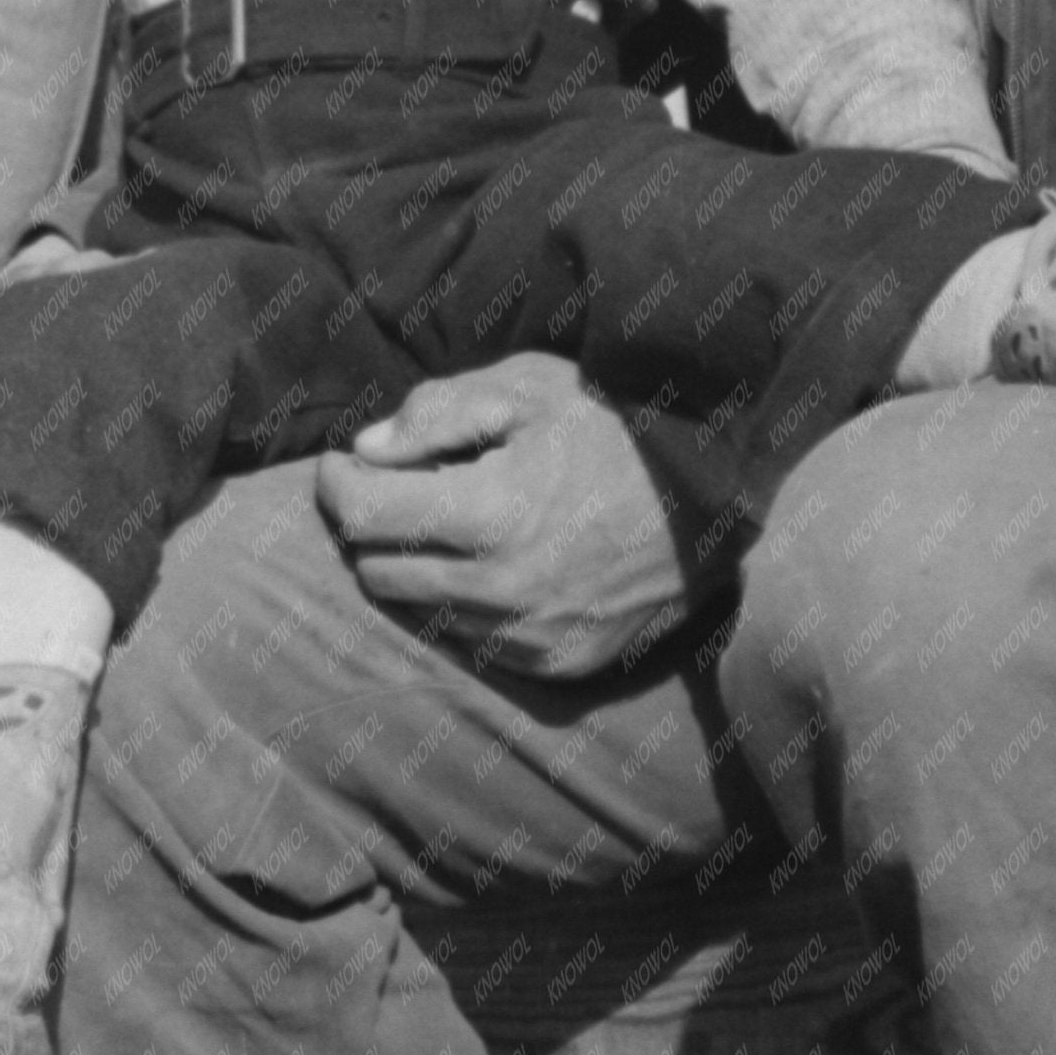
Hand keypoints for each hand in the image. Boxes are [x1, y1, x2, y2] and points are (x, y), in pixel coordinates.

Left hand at [316, 354, 701, 678]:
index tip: (342, 462)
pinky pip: (473, 643)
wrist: (718, 497)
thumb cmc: (621, 428)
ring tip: (449, 523)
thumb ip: (438, 413)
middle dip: (373, 525)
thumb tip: (367, 450)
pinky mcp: (557, 665)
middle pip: (378, 571)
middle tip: (396, 488)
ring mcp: (529, 636)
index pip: (362, 514)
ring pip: (421, 614)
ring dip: (416, 569)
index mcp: (489, 514)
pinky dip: (465, 605)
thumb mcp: (531, 389)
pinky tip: (494, 562)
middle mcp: (500, 589)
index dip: (337, 481)